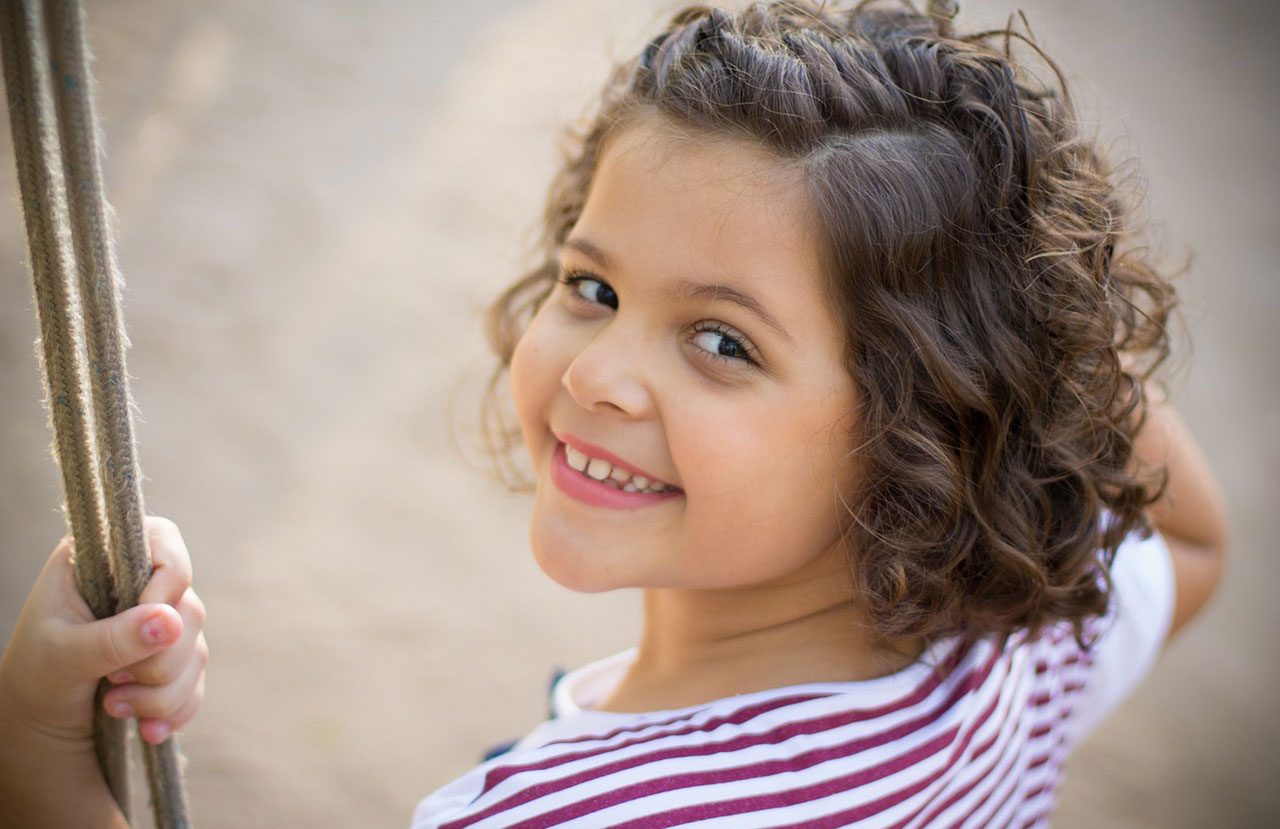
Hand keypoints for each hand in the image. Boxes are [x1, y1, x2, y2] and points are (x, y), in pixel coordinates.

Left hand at [0, 516, 207, 745]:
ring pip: (196, 651)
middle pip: (188, 610)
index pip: (166, 545)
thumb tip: (170, 622)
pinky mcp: (174, 657)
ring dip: (161, 692)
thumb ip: (113, 638)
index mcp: (107, 559)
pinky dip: (175, 708)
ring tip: (113, 707)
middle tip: (113, 681)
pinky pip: (198, 681)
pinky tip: (146, 728)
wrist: (37, 720)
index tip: (143, 626)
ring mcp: (163, 621)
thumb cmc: (36, 673)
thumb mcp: (62, 654)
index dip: (166, 587)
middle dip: (157, 660)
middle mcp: (142, 584)